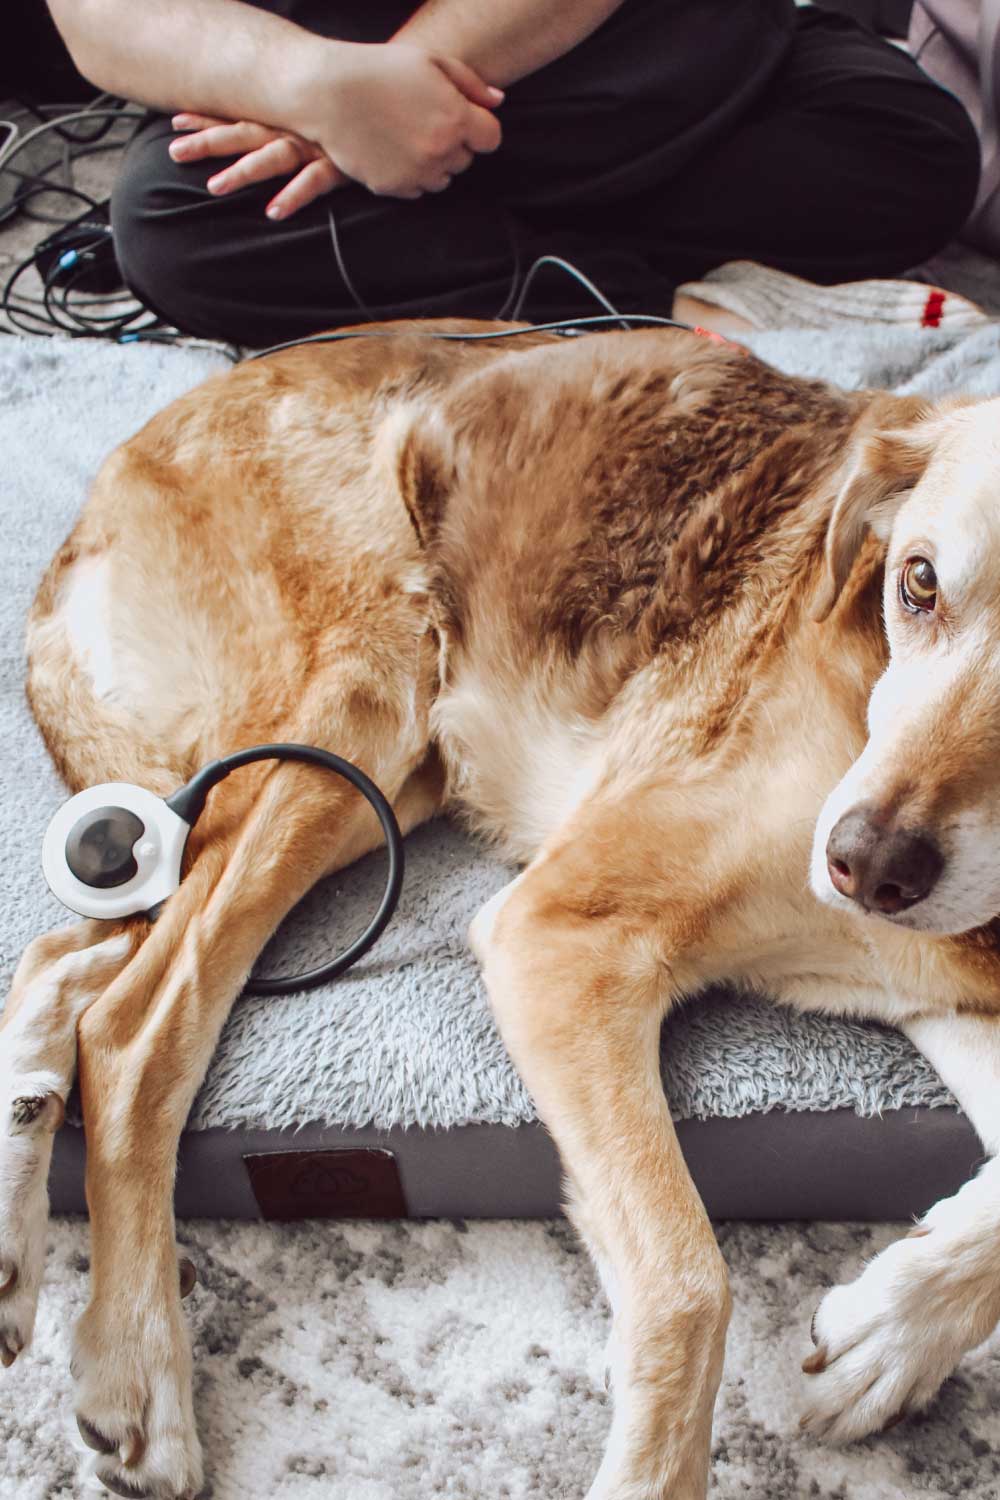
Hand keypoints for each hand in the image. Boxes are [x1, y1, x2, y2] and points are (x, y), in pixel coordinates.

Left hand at [169, 115, 344, 218]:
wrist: (408, 96)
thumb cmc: (361, 107)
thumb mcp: (324, 108)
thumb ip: (302, 118)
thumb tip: (278, 132)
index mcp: (288, 112)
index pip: (240, 114)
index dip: (208, 118)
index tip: (174, 121)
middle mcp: (296, 124)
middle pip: (243, 132)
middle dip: (207, 141)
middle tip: (174, 152)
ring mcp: (318, 143)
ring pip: (270, 156)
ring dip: (241, 172)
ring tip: (213, 187)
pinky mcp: (342, 163)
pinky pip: (313, 181)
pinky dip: (293, 196)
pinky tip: (272, 212)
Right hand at [298, 40, 503, 199]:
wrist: (328, 92)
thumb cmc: (380, 69)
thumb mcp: (430, 61)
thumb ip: (470, 83)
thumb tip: (498, 102)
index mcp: (456, 119)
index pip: (491, 139)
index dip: (478, 127)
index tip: (463, 118)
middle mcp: (441, 151)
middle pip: (466, 160)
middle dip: (454, 143)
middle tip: (425, 120)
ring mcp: (417, 173)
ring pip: (443, 179)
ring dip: (433, 162)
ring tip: (407, 135)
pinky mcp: (395, 188)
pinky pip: (416, 189)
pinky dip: (410, 175)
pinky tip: (392, 149)